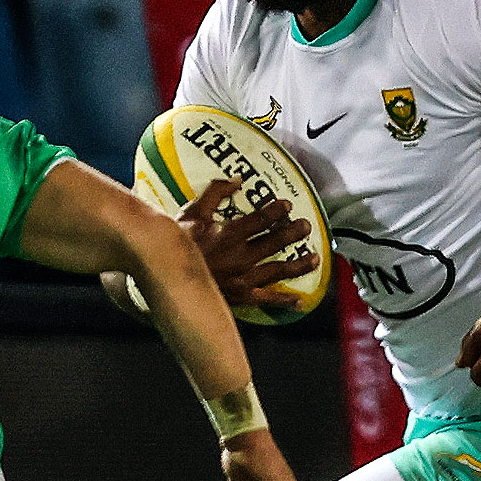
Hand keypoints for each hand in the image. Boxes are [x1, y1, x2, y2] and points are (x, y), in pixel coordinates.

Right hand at [177, 178, 316, 309]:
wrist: (166, 277)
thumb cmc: (177, 244)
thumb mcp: (192, 212)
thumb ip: (215, 193)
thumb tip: (237, 180)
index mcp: (230, 234)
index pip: (260, 219)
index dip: (276, 211)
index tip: (286, 206)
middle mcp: (241, 256)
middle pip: (275, 242)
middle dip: (293, 233)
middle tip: (306, 226)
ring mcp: (243, 278)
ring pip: (278, 270)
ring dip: (298, 264)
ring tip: (314, 258)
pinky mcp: (240, 297)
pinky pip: (266, 299)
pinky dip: (284, 301)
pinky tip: (299, 300)